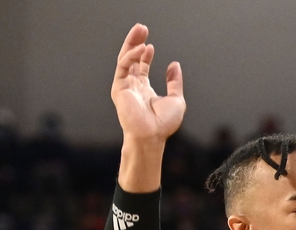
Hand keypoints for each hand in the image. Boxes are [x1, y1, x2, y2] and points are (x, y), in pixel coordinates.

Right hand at [111, 24, 184, 142]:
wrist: (152, 135)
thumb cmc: (163, 123)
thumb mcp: (176, 99)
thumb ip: (174, 82)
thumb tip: (175, 64)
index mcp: (144, 89)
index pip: (141, 67)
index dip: (144, 55)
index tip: (150, 45)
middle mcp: (132, 86)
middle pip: (131, 58)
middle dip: (136, 42)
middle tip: (141, 28)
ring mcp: (124, 86)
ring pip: (125, 58)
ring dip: (132, 43)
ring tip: (140, 30)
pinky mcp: (119, 87)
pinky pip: (123, 66)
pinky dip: (132, 55)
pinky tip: (143, 48)